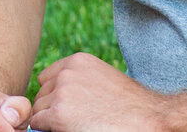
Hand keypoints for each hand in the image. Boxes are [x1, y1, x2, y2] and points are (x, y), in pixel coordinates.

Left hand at [30, 53, 168, 131]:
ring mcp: (61, 93)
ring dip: (50, 120)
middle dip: (51, 108)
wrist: (148, 120)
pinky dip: (47, 130)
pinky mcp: (58, 115)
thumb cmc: (131, 105)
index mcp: (77, 61)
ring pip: (39, 110)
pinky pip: (38, 124)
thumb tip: (59, 96)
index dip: (54, 95)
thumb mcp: (102, 80)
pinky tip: (69, 131)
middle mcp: (66, 73)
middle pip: (42, 94)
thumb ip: (79, 80)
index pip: (47, 78)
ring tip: (74, 126)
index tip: (68, 108)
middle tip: (73, 120)